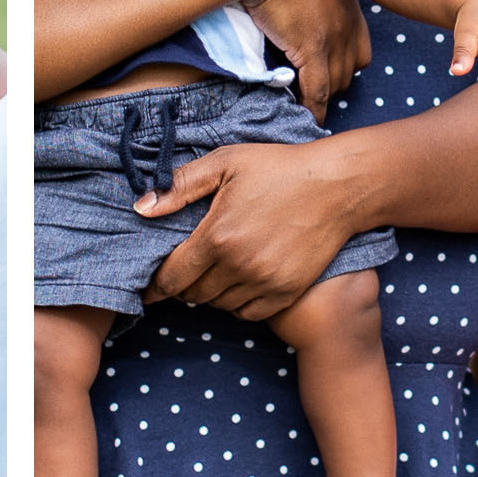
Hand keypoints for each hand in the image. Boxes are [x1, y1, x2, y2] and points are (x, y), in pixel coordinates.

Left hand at [136, 137, 363, 318]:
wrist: (336, 185)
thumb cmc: (278, 168)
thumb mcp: (225, 163)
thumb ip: (180, 186)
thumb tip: (140, 207)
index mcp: (217, 236)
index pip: (172, 277)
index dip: (155, 286)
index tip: (147, 288)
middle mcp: (239, 266)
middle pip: (193, 295)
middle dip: (181, 287)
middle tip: (181, 273)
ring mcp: (265, 282)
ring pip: (219, 305)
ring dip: (208, 294)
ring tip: (209, 274)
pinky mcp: (287, 291)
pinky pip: (248, 313)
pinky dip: (236, 304)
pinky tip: (236, 283)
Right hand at [239, 0, 369, 117]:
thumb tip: (292, 0)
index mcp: (348, 5)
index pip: (361, 51)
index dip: (345, 65)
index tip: (328, 74)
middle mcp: (347, 23)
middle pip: (350, 70)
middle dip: (334, 84)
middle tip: (314, 96)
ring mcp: (332, 38)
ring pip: (336, 83)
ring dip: (323, 98)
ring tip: (307, 109)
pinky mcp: (311, 48)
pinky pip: (316, 90)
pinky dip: (313, 108)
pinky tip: (306, 117)